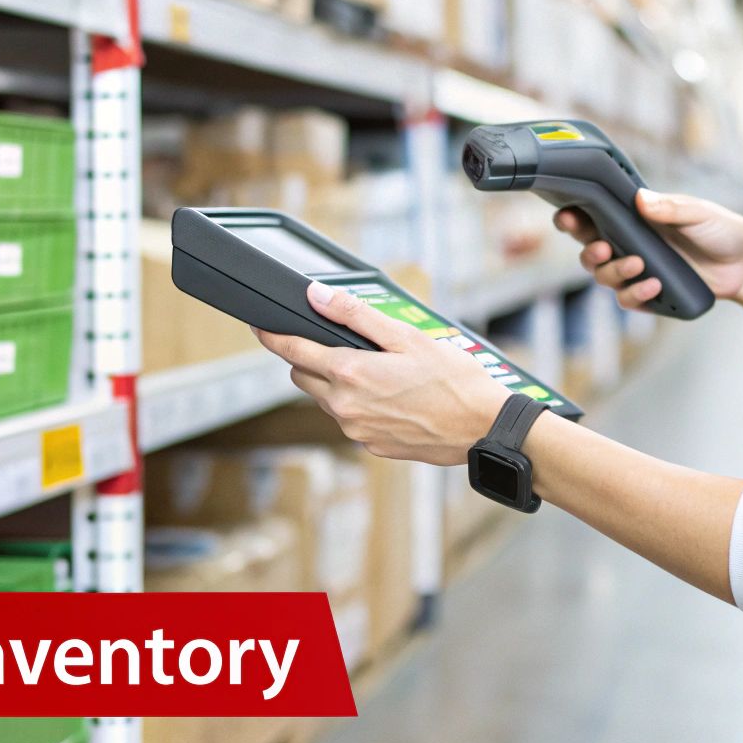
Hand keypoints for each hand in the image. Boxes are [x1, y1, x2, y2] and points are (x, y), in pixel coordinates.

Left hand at [252, 283, 509, 465]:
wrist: (482, 428)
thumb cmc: (453, 380)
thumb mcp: (406, 336)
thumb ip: (355, 315)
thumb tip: (317, 296)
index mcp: (350, 374)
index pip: (293, 352)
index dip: (272, 336)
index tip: (260, 327)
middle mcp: (345, 407)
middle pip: (304, 377)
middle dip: (312, 359)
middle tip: (342, 345)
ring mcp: (356, 431)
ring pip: (326, 400)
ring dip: (336, 383)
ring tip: (379, 372)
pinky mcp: (372, 446)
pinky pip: (350, 420)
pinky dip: (359, 405)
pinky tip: (391, 397)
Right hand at [555, 190, 742, 309]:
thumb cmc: (721, 230)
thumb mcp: (698, 212)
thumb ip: (670, 207)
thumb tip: (640, 199)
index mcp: (634, 219)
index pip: (594, 217)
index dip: (574, 218)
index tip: (568, 216)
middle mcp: (630, 244)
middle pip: (589, 251)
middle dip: (588, 251)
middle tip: (602, 248)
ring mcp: (638, 271)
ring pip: (604, 277)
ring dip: (614, 273)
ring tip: (638, 265)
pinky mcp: (649, 294)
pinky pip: (628, 299)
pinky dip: (635, 293)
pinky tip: (654, 284)